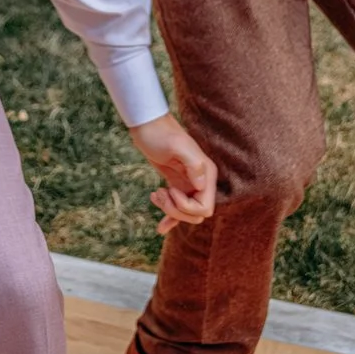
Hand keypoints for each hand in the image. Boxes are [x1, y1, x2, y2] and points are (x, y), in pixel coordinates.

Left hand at [126, 114, 216, 235]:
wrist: (147, 125)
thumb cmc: (161, 134)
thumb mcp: (177, 146)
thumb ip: (193, 164)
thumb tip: (201, 185)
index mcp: (207, 174)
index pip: (205, 208)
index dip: (185, 206)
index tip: (170, 190)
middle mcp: (202, 182)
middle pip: (196, 215)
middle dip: (176, 211)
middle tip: (161, 194)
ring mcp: (190, 185)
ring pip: (186, 214)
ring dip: (169, 211)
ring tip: (156, 195)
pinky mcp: (177, 185)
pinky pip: (179, 209)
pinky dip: (171, 220)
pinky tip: (160, 228)